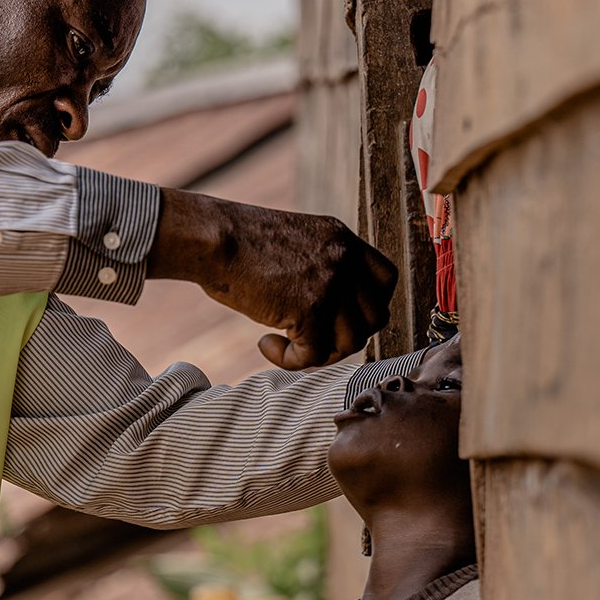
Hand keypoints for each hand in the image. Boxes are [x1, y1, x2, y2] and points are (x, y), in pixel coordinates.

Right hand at [149, 189, 397, 369]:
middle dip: (345, 337)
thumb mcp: (292, 243)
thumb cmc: (237, 243)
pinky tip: (265, 344)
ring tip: (285, 344)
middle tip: (310, 339)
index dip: (368, 307)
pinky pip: (314, 356)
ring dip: (319, 353)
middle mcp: (344, 259)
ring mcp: (331, 284)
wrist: (213, 238)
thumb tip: (329, 313)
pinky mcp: (309, 310)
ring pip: (350, 342)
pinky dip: (289, 361)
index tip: (339, 317)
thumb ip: (319, 267)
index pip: (386, 279)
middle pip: (374, 318)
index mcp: (341, 239)